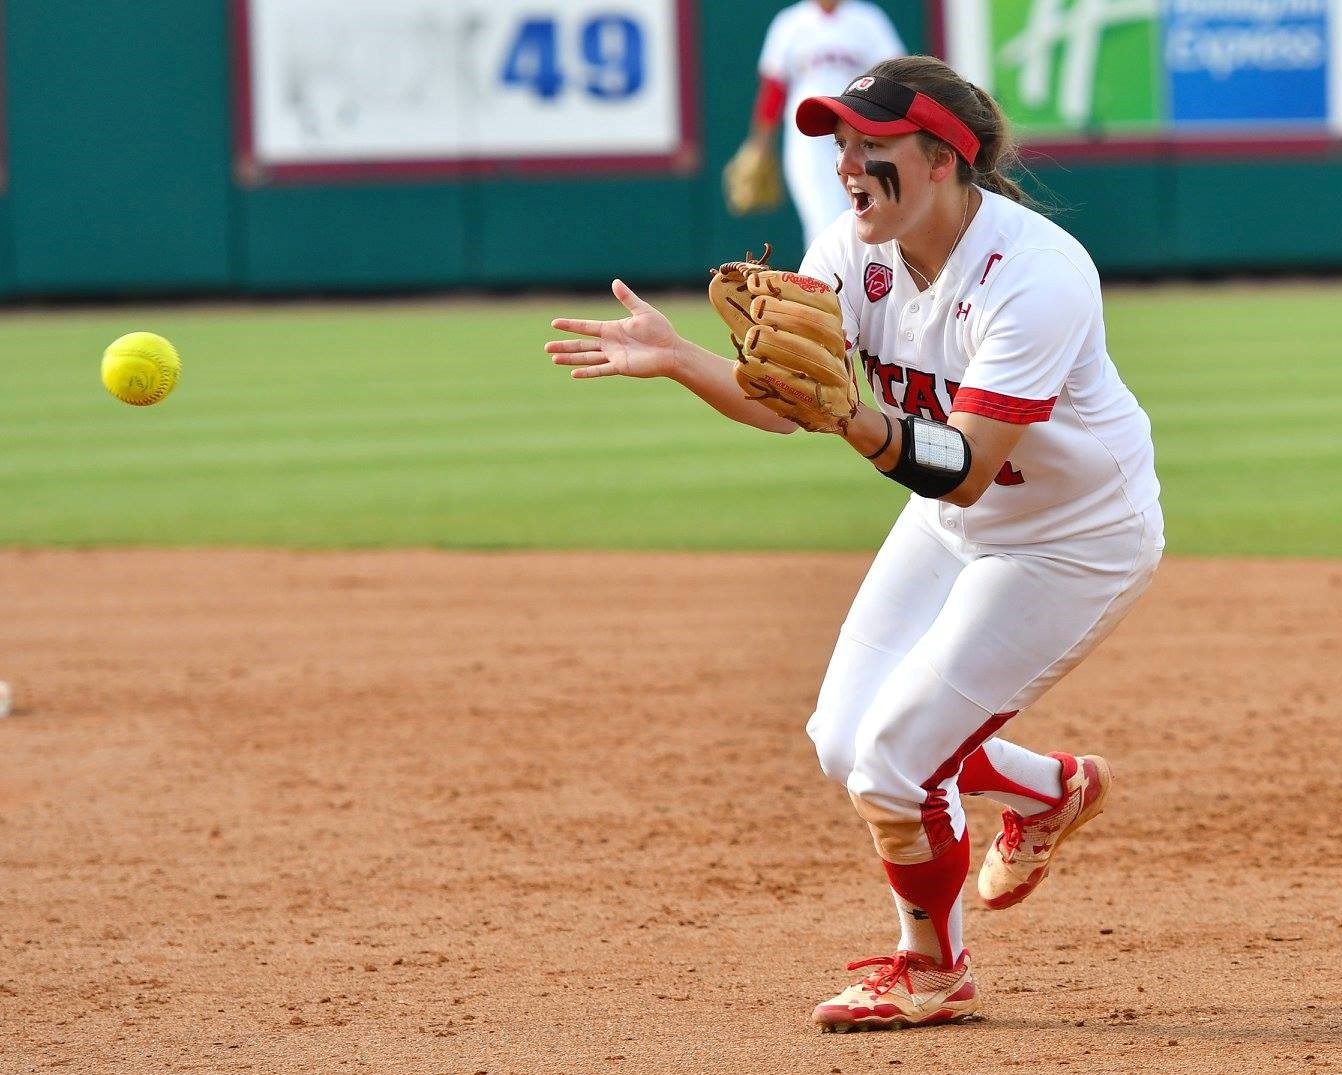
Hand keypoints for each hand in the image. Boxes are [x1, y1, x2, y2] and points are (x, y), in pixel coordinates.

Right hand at [546, 280, 681, 379]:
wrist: (672, 350)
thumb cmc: (661, 330)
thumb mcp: (643, 311)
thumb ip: (627, 298)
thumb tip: (615, 282)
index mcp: (612, 328)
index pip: (586, 327)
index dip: (570, 325)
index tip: (555, 323)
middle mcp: (610, 343)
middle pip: (582, 345)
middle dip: (564, 346)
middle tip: (546, 347)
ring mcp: (614, 356)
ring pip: (587, 357)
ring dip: (571, 358)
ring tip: (554, 359)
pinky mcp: (621, 367)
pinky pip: (601, 369)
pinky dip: (588, 371)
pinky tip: (574, 373)